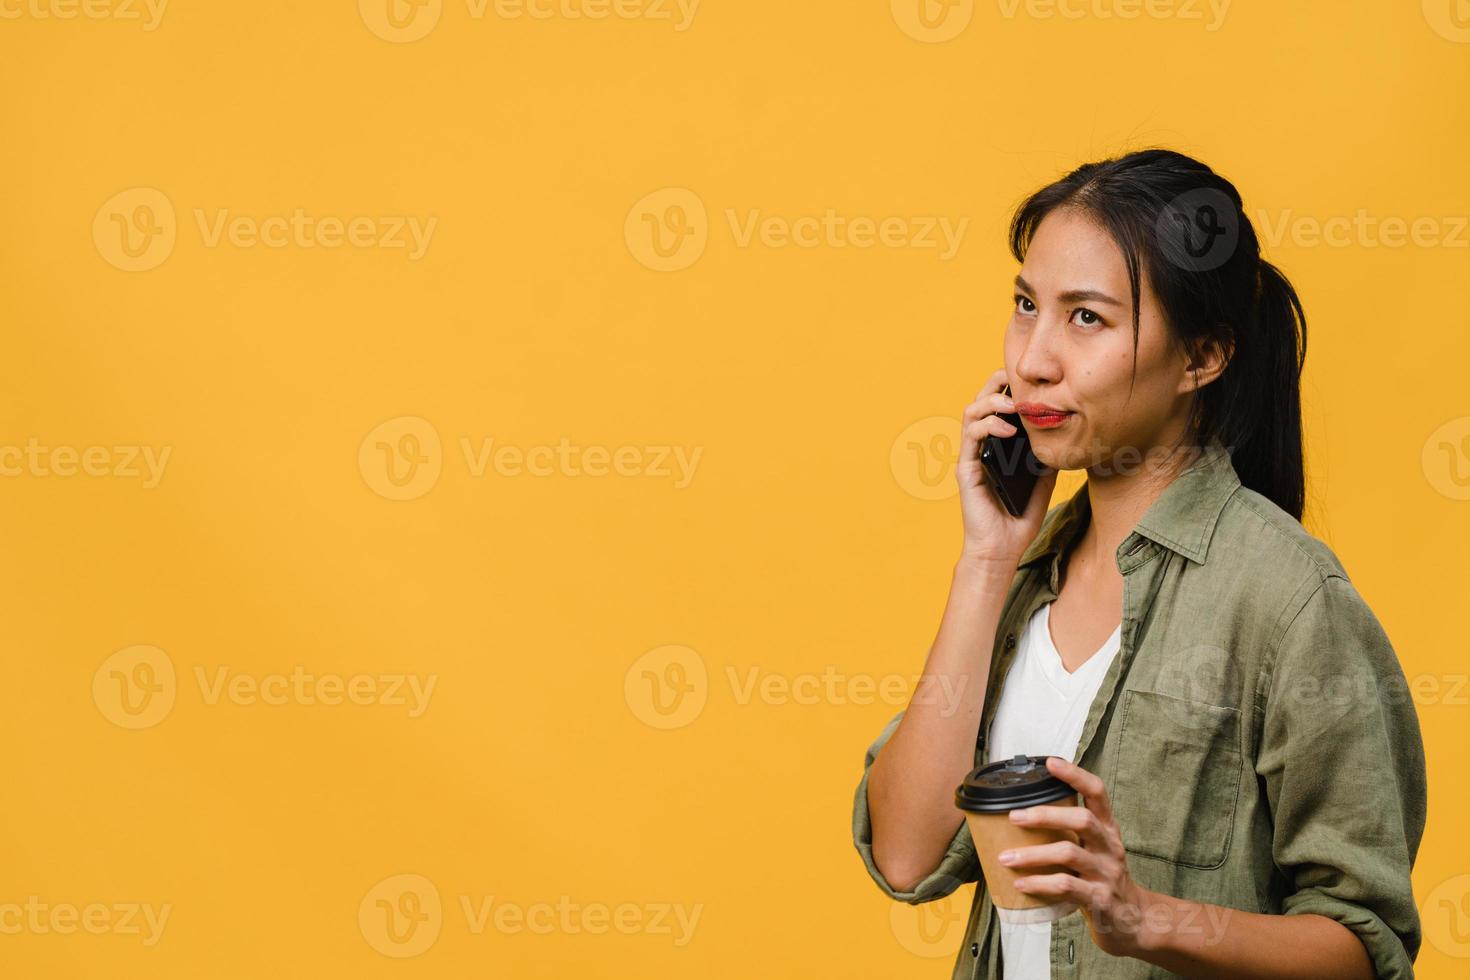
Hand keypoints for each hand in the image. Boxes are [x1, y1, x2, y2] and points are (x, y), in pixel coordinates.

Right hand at [956, 368, 1057, 565]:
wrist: (1002, 548)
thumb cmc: (1019, 518)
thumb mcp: (1043, 482)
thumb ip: (1047, 458)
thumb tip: (1064, 434)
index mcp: (997, 446)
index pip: (998, 406)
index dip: (1009, 388)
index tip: (1031, 381)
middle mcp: (982, 446)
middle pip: (981, 401)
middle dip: (996, 383)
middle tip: (1016, 377)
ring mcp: (972, 456)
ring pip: (971, 412)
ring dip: (991, 401)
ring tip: (1013, 404)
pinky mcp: (966, 468)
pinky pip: (971, 437)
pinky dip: (988, 426)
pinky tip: (1008, 430)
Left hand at [996, 757, 1158, 958]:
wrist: (1133, 922)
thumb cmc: (1103, 879)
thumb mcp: (1094, 849)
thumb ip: (1069, 833)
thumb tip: (1020, 816)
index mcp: (1107, 829)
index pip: (1097, 792)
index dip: (1075, 775)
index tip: (1050, 763)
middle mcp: (1110, 847)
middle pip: (1081, 820)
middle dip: (1045, 815)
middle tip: (1013, 817)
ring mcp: (1106, 873)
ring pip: (1069, 854)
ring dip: (1033, 855)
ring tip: (1006, 858)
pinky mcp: (1100, 899)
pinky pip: (1066, 886)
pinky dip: (1039, 883)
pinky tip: (1020, 883)